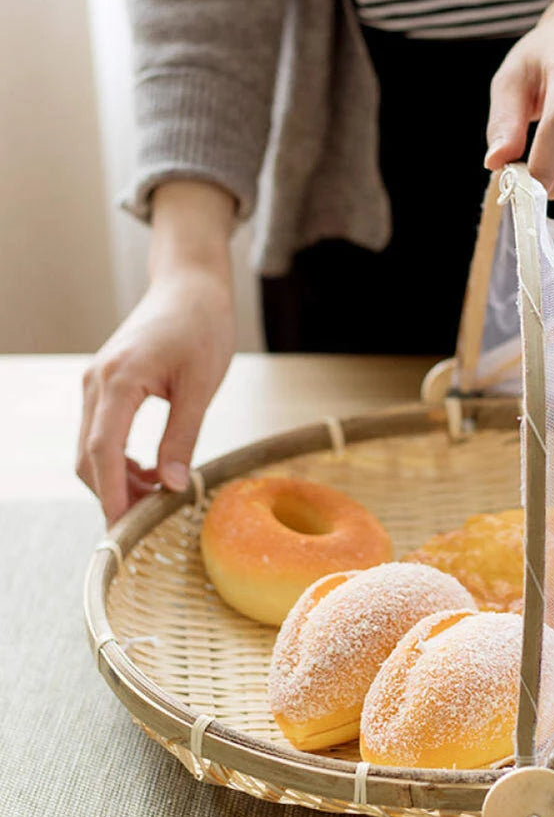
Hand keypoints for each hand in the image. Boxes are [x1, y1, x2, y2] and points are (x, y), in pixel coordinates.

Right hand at [78, 181, 236, 524]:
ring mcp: (96, 383)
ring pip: (91, 448)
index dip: (112, 494)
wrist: (190, 287)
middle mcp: (97, 383)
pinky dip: (118, 460)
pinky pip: (100, 433)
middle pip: (89, 456)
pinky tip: (150, 471)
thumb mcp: (201, 387)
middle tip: (150, 521)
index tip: (124, 529)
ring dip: (116, 479)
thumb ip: (183, 437)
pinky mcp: (105, 385)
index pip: (104, 451)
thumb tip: (172, 486)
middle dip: (113, 493)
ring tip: (157, 497)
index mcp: (120, 381)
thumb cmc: (202, 328)